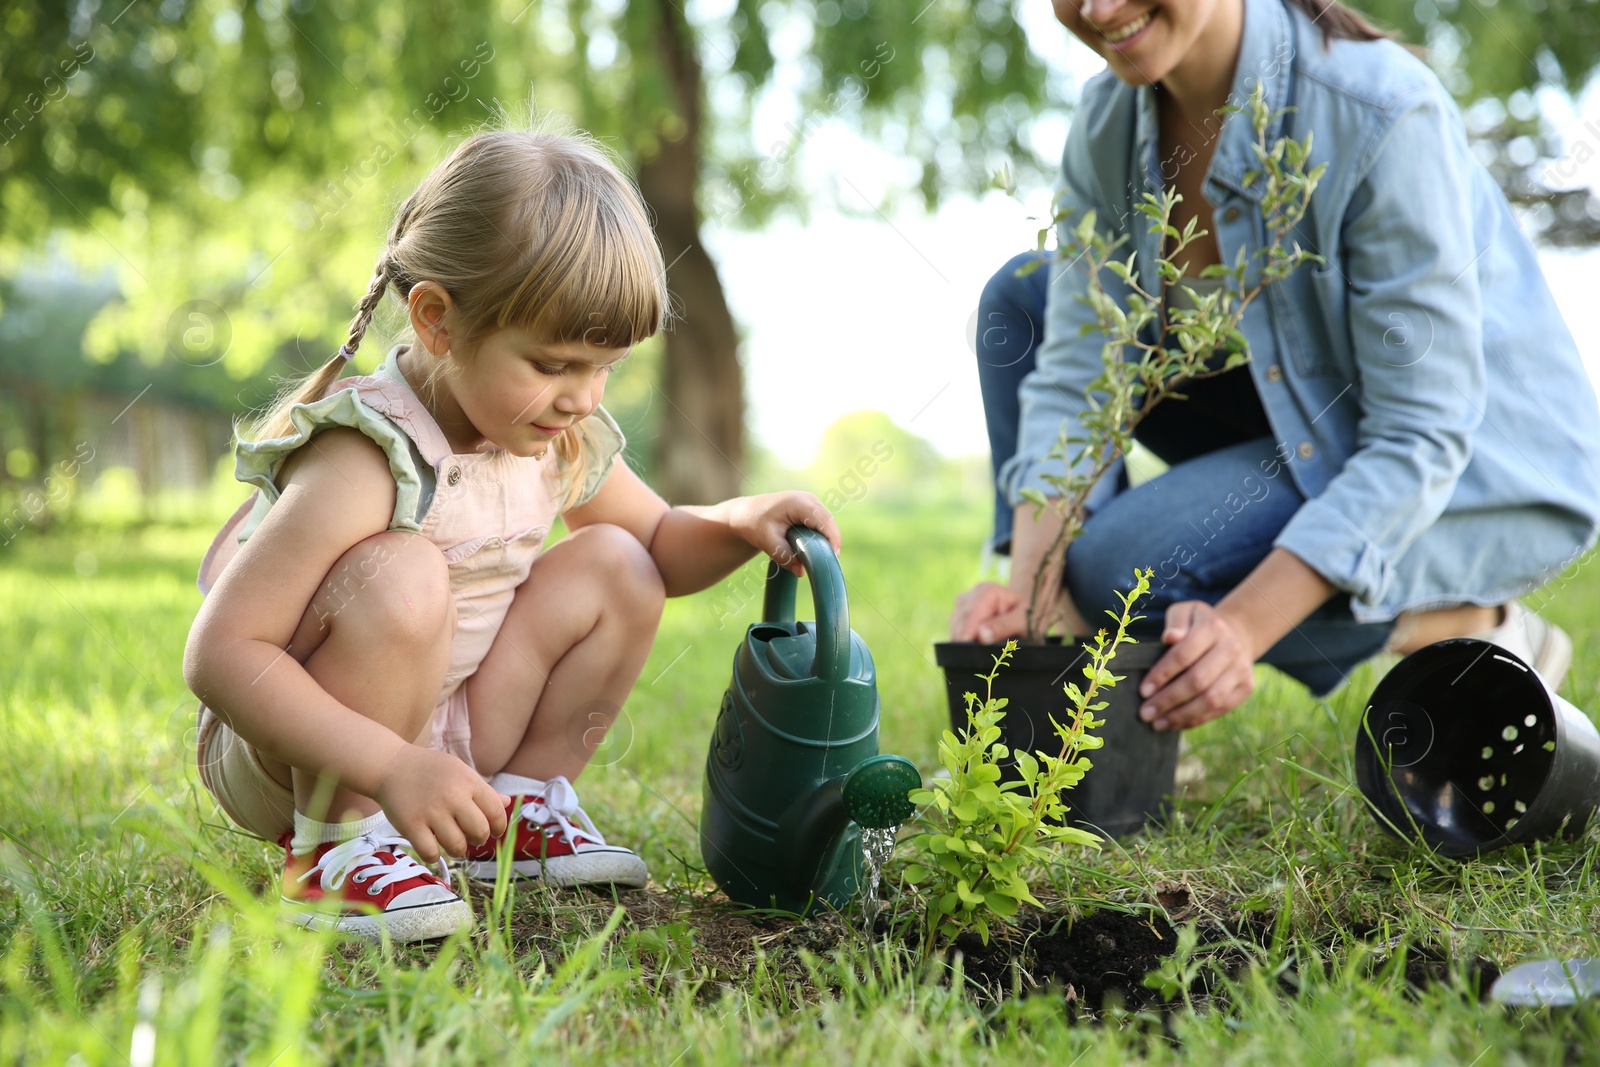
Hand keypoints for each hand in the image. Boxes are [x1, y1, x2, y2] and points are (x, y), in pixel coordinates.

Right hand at [373, 744, 509, 861]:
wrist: (391, 765)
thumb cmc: (430, 769)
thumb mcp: (460, 771)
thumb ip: (483, 790)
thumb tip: (507, 804)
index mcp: (469, 781)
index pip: (496, 811)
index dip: (499, 827)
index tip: (494, 832)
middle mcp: (453, 797)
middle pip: (479, 831)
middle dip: (479, 839)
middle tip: (471, 837)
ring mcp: (431, 812)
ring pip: (457, 846)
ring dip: (458, 850)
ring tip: (453, 843)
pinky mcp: (411, 825)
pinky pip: (431, 853)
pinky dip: (434, 856)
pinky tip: (432, 847)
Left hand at [727, 492, 840, 575]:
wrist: (747, 513)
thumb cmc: (755, 524)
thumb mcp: (767, 542)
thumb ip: (784, 556)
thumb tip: (802, 572)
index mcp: (798, 503)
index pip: (824, 521)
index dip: (832, 539)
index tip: (833, 559)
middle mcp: (809, 499)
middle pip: (829, 522)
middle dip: (832, 542)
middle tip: (829, 565)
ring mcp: (812, 502)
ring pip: (828, 523)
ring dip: (828, 540)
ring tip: (824, 561)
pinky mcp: (811, 508)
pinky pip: (823, 523)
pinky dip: (823, 537)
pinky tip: (819, 552)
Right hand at [950, 581, 1089, 642]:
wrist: (1026, 615)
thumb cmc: (1027, 618)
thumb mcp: (1023, 622)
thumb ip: (1004, 627)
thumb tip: (981, 635)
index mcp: (989, 590)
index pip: (972, 612)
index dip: (968, 630)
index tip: (966, 646)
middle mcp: (973, 594)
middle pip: (961, 619)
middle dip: (966, 638)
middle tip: (976, 657)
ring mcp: (964, 604)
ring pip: (955, 625)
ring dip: (964, 640)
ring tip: (978, 652)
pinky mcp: (959, 615)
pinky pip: (955, 630)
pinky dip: (962, 641)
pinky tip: (973, 647)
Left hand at [1137, 601, 1256, 730]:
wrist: (1236, 634)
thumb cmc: (1198, 625)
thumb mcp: (1185, 612)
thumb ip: (1175, 622)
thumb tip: (1170, 637)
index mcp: (1213, 628)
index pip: (1184, 654)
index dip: (1162, 674)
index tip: (1143, 691)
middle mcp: (1231, 649)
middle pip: (1197, 681)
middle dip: (1168, 700)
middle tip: (1145, 713)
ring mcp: (1241, 670)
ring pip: (1211, 699)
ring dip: (1181, 715)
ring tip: (1157, 723)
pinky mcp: (1245, 688)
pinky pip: (1220, 709)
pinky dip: (1196, 719)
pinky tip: (1175, 723)